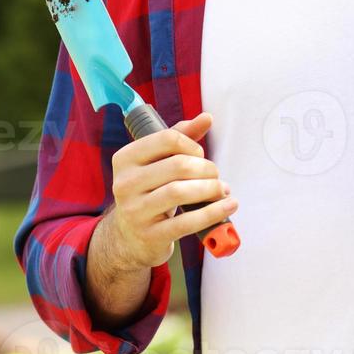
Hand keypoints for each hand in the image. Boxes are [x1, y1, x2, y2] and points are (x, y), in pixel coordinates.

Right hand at [103, 111, 238, 270]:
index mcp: (126, 158)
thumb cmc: (149, 191)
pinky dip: (213, 213)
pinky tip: (227, 206)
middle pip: (178, 165)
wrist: (130, 236)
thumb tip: (207, 117)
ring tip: (222, 190)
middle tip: (216, 175)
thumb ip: (180, 138)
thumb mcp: (158, 163)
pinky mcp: (150, 235)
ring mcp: (135, 211)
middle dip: (206, 168)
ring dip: (211, 189)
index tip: (200, 155)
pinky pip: (187, 222)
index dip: (192, 145)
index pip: (167, 139)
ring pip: (180, 192)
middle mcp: (125, 183)